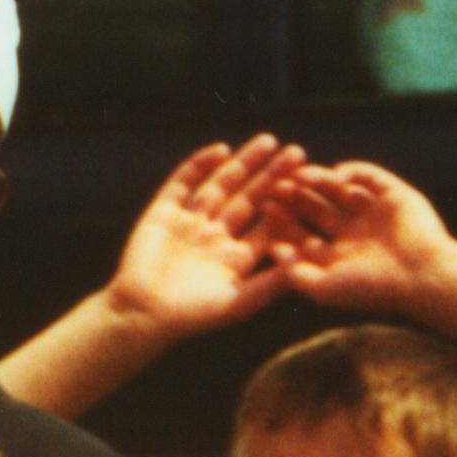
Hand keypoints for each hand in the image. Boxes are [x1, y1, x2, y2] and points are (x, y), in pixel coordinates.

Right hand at [104, 136, 301, 339]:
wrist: (143, 312)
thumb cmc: (194, 315)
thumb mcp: (242, 301)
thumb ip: (274, 279)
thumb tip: (310, 259)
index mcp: (238, 255)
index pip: (270, 222)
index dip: (290, 202)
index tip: (312, 183)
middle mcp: (216, 234)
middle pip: (250, 198)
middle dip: (273, 175)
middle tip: (298, 153)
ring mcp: (190, 221)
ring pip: (221, 185)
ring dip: (243, 163)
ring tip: (267, 141)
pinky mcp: (163, 212)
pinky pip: (183, 183)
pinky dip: (199, 166)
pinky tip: (219, 149)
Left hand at [270, 161, 456, 317]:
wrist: (425, 277)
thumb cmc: (374, 288)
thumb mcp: (325, 287)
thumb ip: (294, 272)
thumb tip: (272, 249)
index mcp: (339, 254)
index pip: (302, 231)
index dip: (282, 220)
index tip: (266, 206)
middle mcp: (356, 232)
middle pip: (316, 207)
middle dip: (296, 196)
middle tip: (276, 185)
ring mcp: (376, 213)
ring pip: (339, 189)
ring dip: (318, 180)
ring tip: (301, 176)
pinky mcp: (395, 196)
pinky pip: (369, 176)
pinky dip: (352, 172)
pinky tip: (336, 175)